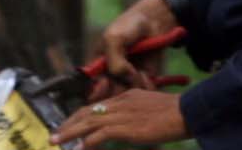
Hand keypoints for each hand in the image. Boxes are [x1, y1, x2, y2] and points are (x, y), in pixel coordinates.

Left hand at [52, 89, 188, 145]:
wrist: (186, 111)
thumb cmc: (173, 111)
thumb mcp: (147, 105)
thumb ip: (133, 111)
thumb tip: (124, 124)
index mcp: (123, 97)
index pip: (95, 106)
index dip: (79, 116)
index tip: (68, 125)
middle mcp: (118, 103)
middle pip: (86, 112)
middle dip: (68, 124)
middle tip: (55, 134)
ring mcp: (121, 114)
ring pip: (88, 121)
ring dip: (70, 132)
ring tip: (57, 141)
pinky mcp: (126, 127)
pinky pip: (101, 134)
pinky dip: (87, 141)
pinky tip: (79, 148)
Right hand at [87, 0, 179, 97]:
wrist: (153, 22)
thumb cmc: (127, 26)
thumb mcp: (114, 39)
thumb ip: (114, 61)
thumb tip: (123, 78)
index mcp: (98, 64)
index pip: (91, 86)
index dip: (96, 92)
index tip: (106, 85)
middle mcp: (112, 74)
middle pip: (110, 94)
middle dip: (118, 89)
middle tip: (126, 77)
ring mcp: (129, 77)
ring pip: (128, 95)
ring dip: (135, 85)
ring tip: (139, 72)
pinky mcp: (145, 79)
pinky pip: (144, 92)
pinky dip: (147, 85)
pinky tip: (147, 73)